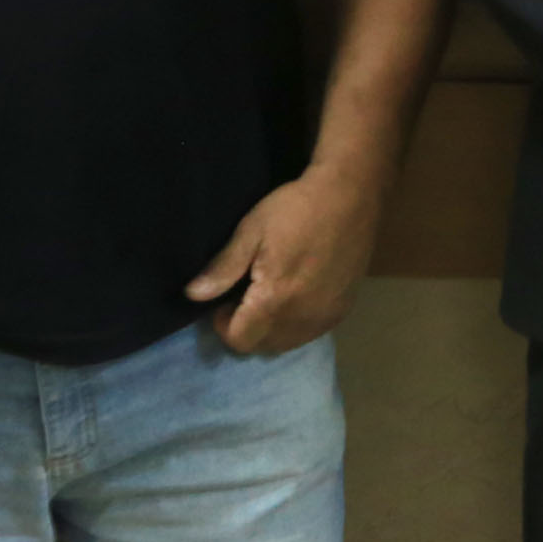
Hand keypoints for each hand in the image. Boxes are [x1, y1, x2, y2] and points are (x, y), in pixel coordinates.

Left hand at [187, 169, 387, 355]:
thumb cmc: (296, 208)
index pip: (239, 340)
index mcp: (275, 300)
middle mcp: (303, 318)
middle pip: (263, 347)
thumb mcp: (252, 230)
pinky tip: (298, 293)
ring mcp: (326, 317)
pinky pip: (311, 332)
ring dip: (272, 328)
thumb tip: (192, 295)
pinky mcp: (343, 310)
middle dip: (248, 327)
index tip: (227, 298)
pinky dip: (297, 323)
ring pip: (288, 343)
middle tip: (248, 294)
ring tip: (273, 294)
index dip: (224, 323)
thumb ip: (223, 268)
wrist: (350, 195)